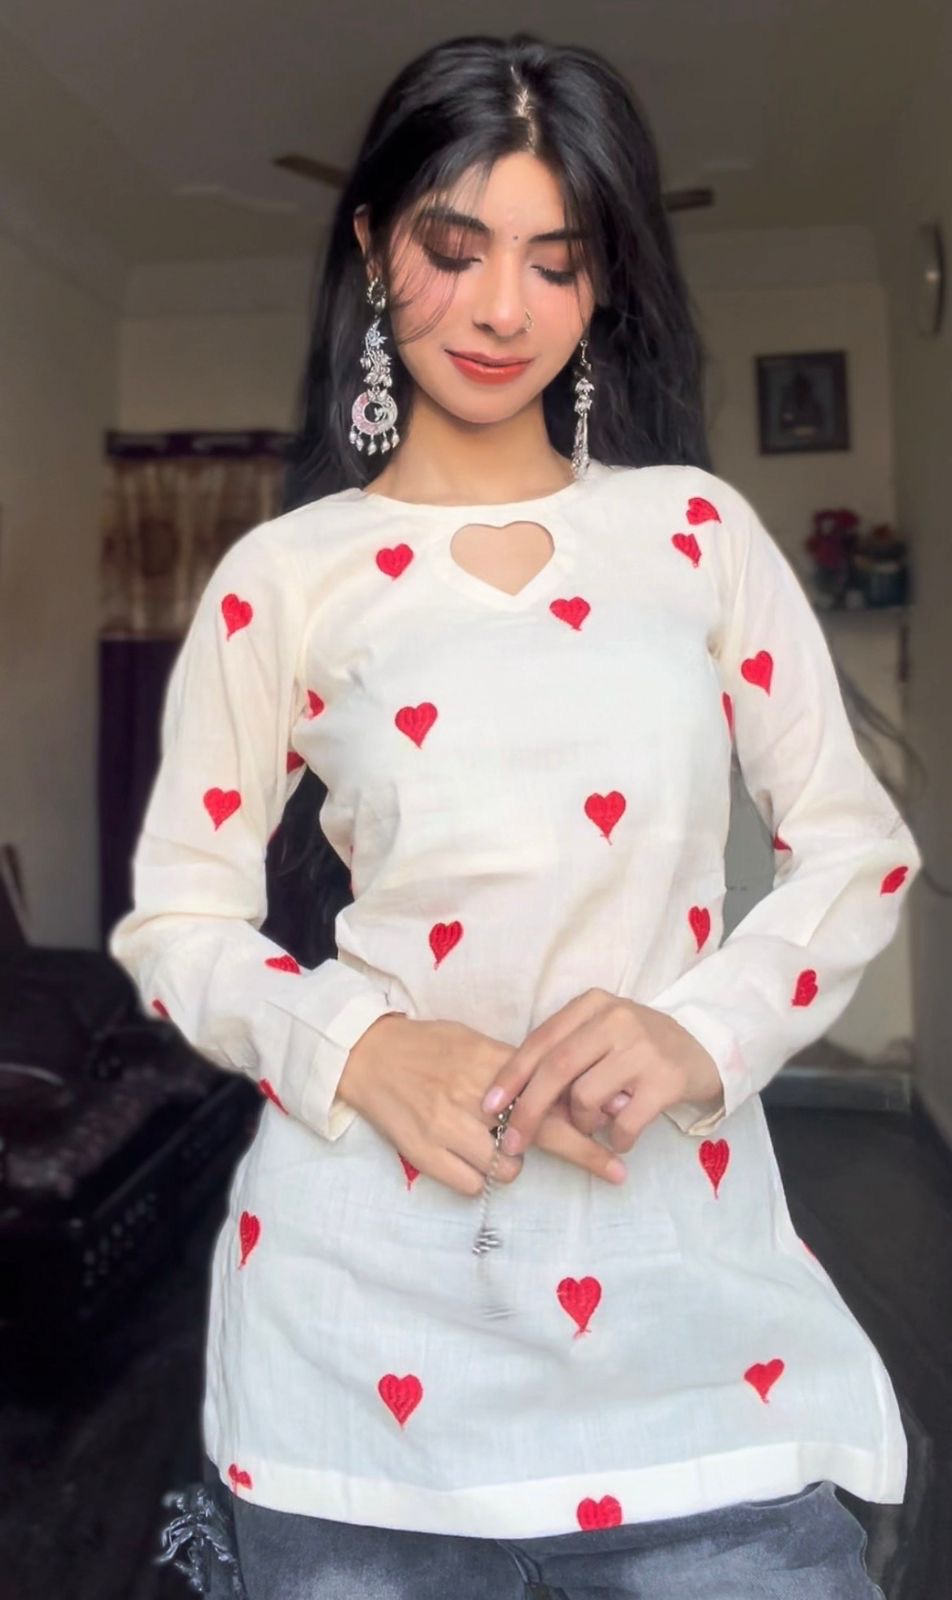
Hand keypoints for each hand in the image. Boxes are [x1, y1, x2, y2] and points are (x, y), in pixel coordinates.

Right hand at [337, 1012, 629, 1198]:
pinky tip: (466, 1154)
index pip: (549, 1095)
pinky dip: (475, 1175)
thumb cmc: (429, 1046)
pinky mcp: (423, 1154)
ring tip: (493, 1142)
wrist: (368, 1057)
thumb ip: (516, 1066)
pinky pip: (470, 1183)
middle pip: (539, 1135)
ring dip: (511, 1162)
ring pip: (506, 1168)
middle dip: (583, 1154)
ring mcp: (446, 1128)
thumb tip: (566, 1087)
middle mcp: (471, 1097)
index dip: (587, 1118)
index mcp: (490, 1062)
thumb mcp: (475, 1042)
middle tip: (615, 1172)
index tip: (619, 1133)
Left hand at [479, 988, 723, 1159]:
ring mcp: (643, 1048)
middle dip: (528, 1110)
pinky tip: (620, 1140)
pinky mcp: (665, 1080)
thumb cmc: (639, 1046)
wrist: (705, 1048)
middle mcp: (616, 1019)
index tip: (489, 1106)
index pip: (540, 1041)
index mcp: (593, 1004)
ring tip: (594, 1125)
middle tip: (512, 1141)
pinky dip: (616, 1139)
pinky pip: (624, 1123)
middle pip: (556, 1069)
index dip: (511, 1076)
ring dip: (581, 1124)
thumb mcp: (601, 1033)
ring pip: (586, 1097)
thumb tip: (517, 1096)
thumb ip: (565, 1051)